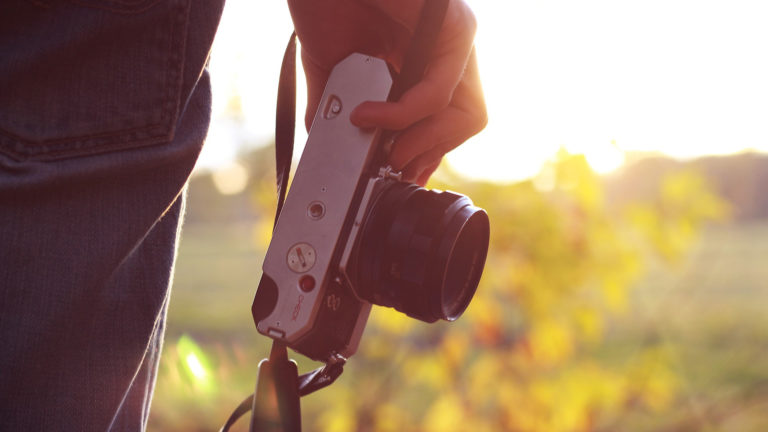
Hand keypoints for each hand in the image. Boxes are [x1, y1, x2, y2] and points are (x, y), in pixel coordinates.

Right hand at [287, 0, 486, 184]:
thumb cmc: (325, 2)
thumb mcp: (332, 70)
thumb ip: (339, 109)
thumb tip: (330, 146)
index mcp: (425, 64)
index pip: (445, 122)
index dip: (427, 155)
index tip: (398, 177)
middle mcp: (448, 54)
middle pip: (467, 124)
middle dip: (430, 154)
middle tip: (392, 167)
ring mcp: (456, 41)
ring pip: (469, 116)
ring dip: (423, 143)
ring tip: (386, 152)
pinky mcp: (454, 28)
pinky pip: (439, 92)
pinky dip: (403, 115)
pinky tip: (370, 115)